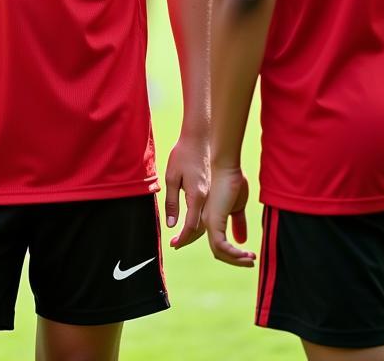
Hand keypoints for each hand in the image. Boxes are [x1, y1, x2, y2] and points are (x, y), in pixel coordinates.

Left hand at [164, 132, 209, 248]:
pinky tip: (192, 221)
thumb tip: (172, 224)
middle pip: (201, 226)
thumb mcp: (172, 177)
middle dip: (188, 238)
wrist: (199, 138)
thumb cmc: (183, 155)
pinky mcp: (211, 189)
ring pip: (206, 219)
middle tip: (175, 245)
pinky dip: (200, 219)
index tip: (174, 245)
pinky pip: (207, 210)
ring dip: (195, 230)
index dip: (182, 238)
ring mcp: (211, 193)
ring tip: (181, 237)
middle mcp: (207, 197)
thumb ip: (172, 202)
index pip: (191, 225)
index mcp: (197, 196)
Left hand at [204, 166, 255, 267]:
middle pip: (217, 251)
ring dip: (236, 259)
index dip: (228, 255)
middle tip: (251, 263)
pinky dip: (234, 253)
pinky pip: (221, 246)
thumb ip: (238, 223)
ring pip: (219, 251)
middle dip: (233, 260)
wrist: (226, 165)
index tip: (244, 259)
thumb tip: (242, 241)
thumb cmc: (232, 181)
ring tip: (252, 259)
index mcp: (211, 219)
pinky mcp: (213, 221)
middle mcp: (207, 222)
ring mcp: (209, 222)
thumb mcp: (237, 206)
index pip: (216, 243)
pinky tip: (247, 254)